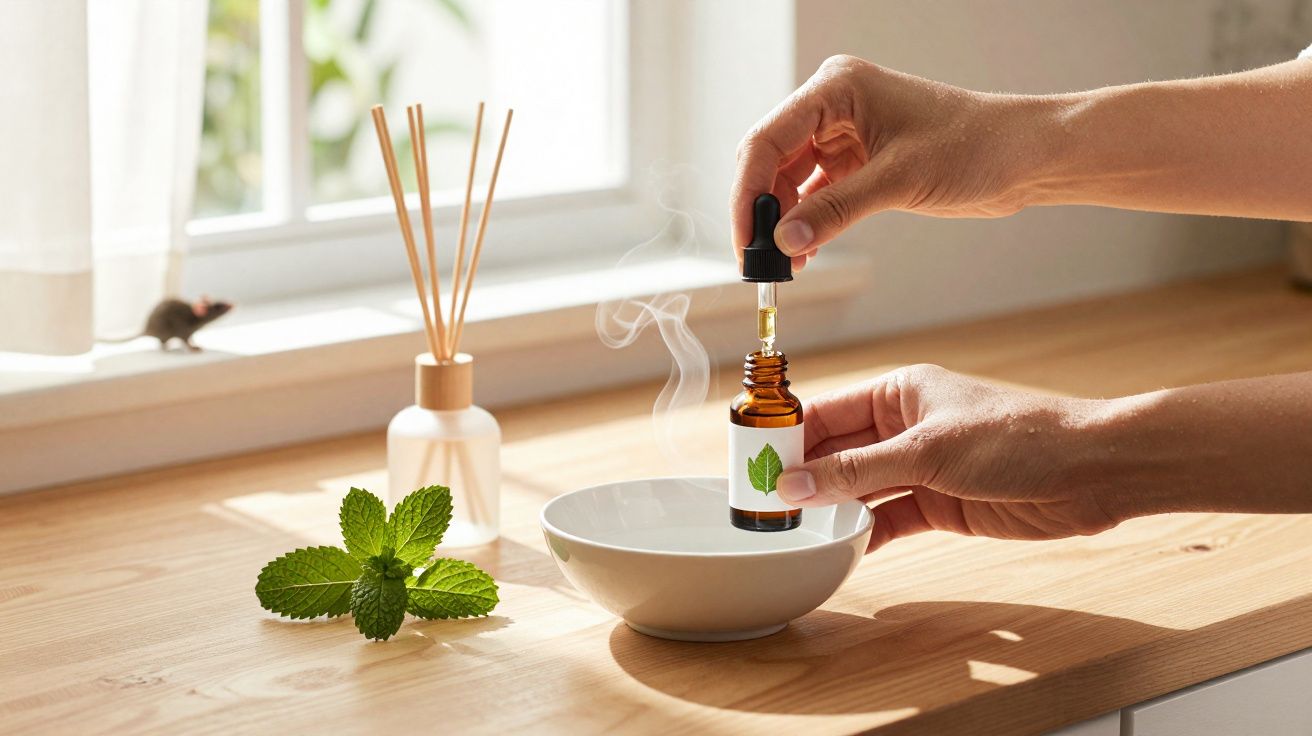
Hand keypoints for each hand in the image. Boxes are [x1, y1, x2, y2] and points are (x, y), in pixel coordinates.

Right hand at [731, 55, 1044, 265]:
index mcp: (836, 88)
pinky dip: (808, 222)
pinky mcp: (858, 160)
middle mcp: (833, 105)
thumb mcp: (898, 180)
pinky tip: (804, 252)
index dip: (749, 192)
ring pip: (789, 180)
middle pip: (771, 159)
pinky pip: (816, 192)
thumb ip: (835, 210)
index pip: (768, 139)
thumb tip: (783, 241)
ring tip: (785, 264)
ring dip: (784, 221)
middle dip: (762, 209)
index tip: (746, 238)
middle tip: (758, 258)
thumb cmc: (974, 146)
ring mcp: (844, 133)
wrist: (1024, 156)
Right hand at [777, 364, 1119, 552]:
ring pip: (859, 489)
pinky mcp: (940, 504)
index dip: (787, 437)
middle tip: (764, 506)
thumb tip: (796, 482)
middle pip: (837, 453)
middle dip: (803, 478)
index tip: (753, 463)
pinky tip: (839, 547)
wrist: (1091, 472)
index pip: (826, 413)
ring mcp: (922, 467)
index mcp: (899, 392)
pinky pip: (888, 519)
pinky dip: (865, 533)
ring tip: (793, 530)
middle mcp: (905, 427)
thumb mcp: (928, 451)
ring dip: (831, 509)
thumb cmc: (1018, 436)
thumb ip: (858, 471)